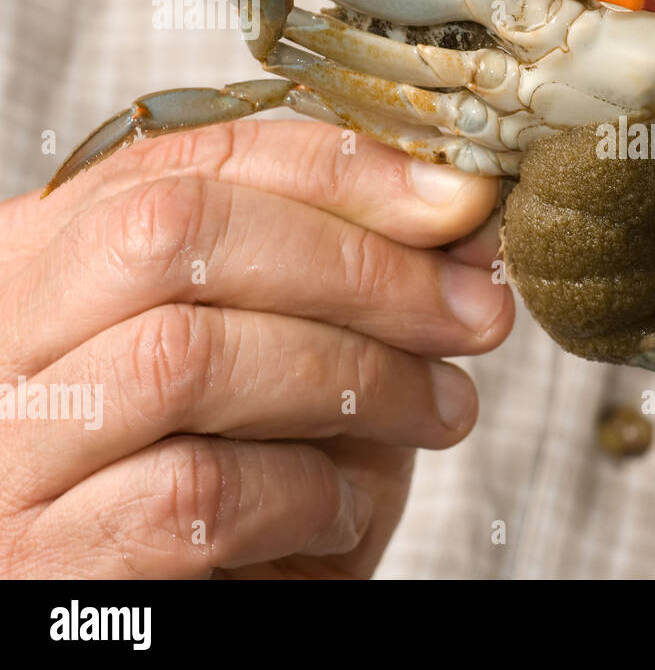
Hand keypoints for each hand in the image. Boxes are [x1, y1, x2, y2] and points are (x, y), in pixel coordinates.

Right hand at [0, 120, 512, 576]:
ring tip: (441, 412)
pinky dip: (310, 493)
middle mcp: (5, 341)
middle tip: (477, 313)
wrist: (176, 629)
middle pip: (175, 234)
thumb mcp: (306, 370)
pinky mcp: (47, 566)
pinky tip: (344, 512)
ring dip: (358, 379)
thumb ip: (363, 291)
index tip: (461, 200)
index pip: (186, 163)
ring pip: (187, 358)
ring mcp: (10, 455)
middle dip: (359, 265)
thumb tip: (464, 215)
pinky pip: (198, 492)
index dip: (338, 171)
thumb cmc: (244, 493)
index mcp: (53, 263)